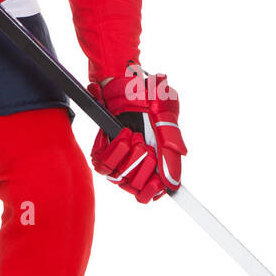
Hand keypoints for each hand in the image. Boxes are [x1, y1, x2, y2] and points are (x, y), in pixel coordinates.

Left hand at [88, 68, 185, 202]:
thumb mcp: (167, 119)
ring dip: (127, 154)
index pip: (154, 190)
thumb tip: (173, 182)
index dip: (153, 192)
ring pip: (121, 177)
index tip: (154, 187)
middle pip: (138, 186)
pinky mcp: (102, 153)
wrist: (124, 83)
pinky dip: (112, 149)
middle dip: (142, 163)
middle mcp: (137, 163)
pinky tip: (119, 134)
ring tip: (132, 134)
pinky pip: (103, 166)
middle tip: (144, 141)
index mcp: (157, 161)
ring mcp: (119, 159)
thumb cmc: (148, 99)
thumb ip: (172, 150)